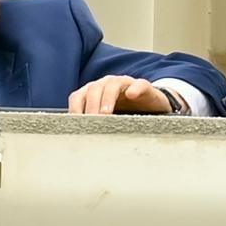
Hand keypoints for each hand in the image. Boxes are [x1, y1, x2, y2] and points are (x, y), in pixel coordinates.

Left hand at [63, 74, 185, 116]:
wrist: (150, 106)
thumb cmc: (124, 114)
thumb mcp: (106, 121)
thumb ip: (92, 126)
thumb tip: (77, 143)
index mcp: (93, 92)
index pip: (78, 97)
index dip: (75, 109)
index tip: (75, 126)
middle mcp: (106, 84)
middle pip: (93, 89)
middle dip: (90, 106)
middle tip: (91, 121)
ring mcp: (125, 83)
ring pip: (112, 85)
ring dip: (107, 98)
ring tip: (106, 113)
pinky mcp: (143, 86)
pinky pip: (139, 84)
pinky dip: (135, 88)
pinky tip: (132, 95)